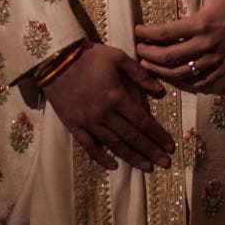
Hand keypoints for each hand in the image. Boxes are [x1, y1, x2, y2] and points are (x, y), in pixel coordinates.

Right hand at [40, 42, 175, 172]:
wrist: (54, 60)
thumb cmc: (88, 56)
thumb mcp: (118, 57)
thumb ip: (139, 74)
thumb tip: (159, 89)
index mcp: (117, 97)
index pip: (143, 121)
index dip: (158, 135)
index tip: (170, 146)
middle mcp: (105, 114)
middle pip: (132, 137)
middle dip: (151, 151)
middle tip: (166, 164)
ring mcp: (89, 122)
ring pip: (114, 145)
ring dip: (132, 158)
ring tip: (148, 168)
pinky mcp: (74, 125)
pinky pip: (89, 146)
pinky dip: (101, 157)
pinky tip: (114, 165)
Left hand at [134, 0, 224, 91]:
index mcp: (202, 23)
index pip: (166, 33)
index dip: (147, 34)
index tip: (137, 31)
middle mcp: (206, 44)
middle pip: (170, 57)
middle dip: (149, 56)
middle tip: (138, 51)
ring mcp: (215, 59)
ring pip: (182, 73)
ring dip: (162, 72)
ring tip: (149, 67)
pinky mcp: (224, 68)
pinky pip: (201, 81)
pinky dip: (185, 83)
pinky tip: (175, 78)